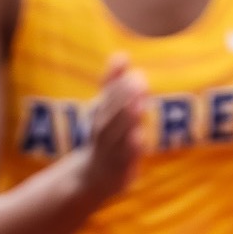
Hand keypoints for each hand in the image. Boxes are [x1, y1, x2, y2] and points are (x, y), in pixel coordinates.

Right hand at [80, 54, 147, 200]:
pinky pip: (124, 159)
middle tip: (137, 80)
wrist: (92, 179)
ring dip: (126, 120)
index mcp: (102, 117)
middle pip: (110, 113)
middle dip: (122, 97)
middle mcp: (103, 133)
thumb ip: (112, 84)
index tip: (125, 62)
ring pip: (116, 135)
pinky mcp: (119, 170)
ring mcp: (110, 152)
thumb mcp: (106, 111)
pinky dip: (130, 149)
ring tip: (138, 105)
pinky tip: (139, 137)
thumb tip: (120, 54)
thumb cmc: (106, 139)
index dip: (115, 81)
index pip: (106, 97)